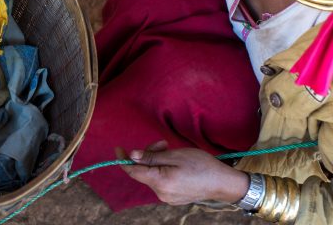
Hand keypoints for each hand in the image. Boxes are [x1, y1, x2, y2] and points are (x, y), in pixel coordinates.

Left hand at [116, 141, 248, 205]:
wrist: (223, 182)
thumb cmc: (200, 165)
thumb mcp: (175, 155)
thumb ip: (151, 157)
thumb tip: (132, 156)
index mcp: (160, 182)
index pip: (133, 172)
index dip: (123, 159)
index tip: (118, 148)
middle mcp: (161, 193)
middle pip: (144, 171)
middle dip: (148, 155)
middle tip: (162, 143)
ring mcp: (167, 197)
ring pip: (152, 175)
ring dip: (156, 160)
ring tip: (170, 150)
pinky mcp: (174, 197)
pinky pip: (160, 180)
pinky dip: (162, 169)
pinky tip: (174, 162)